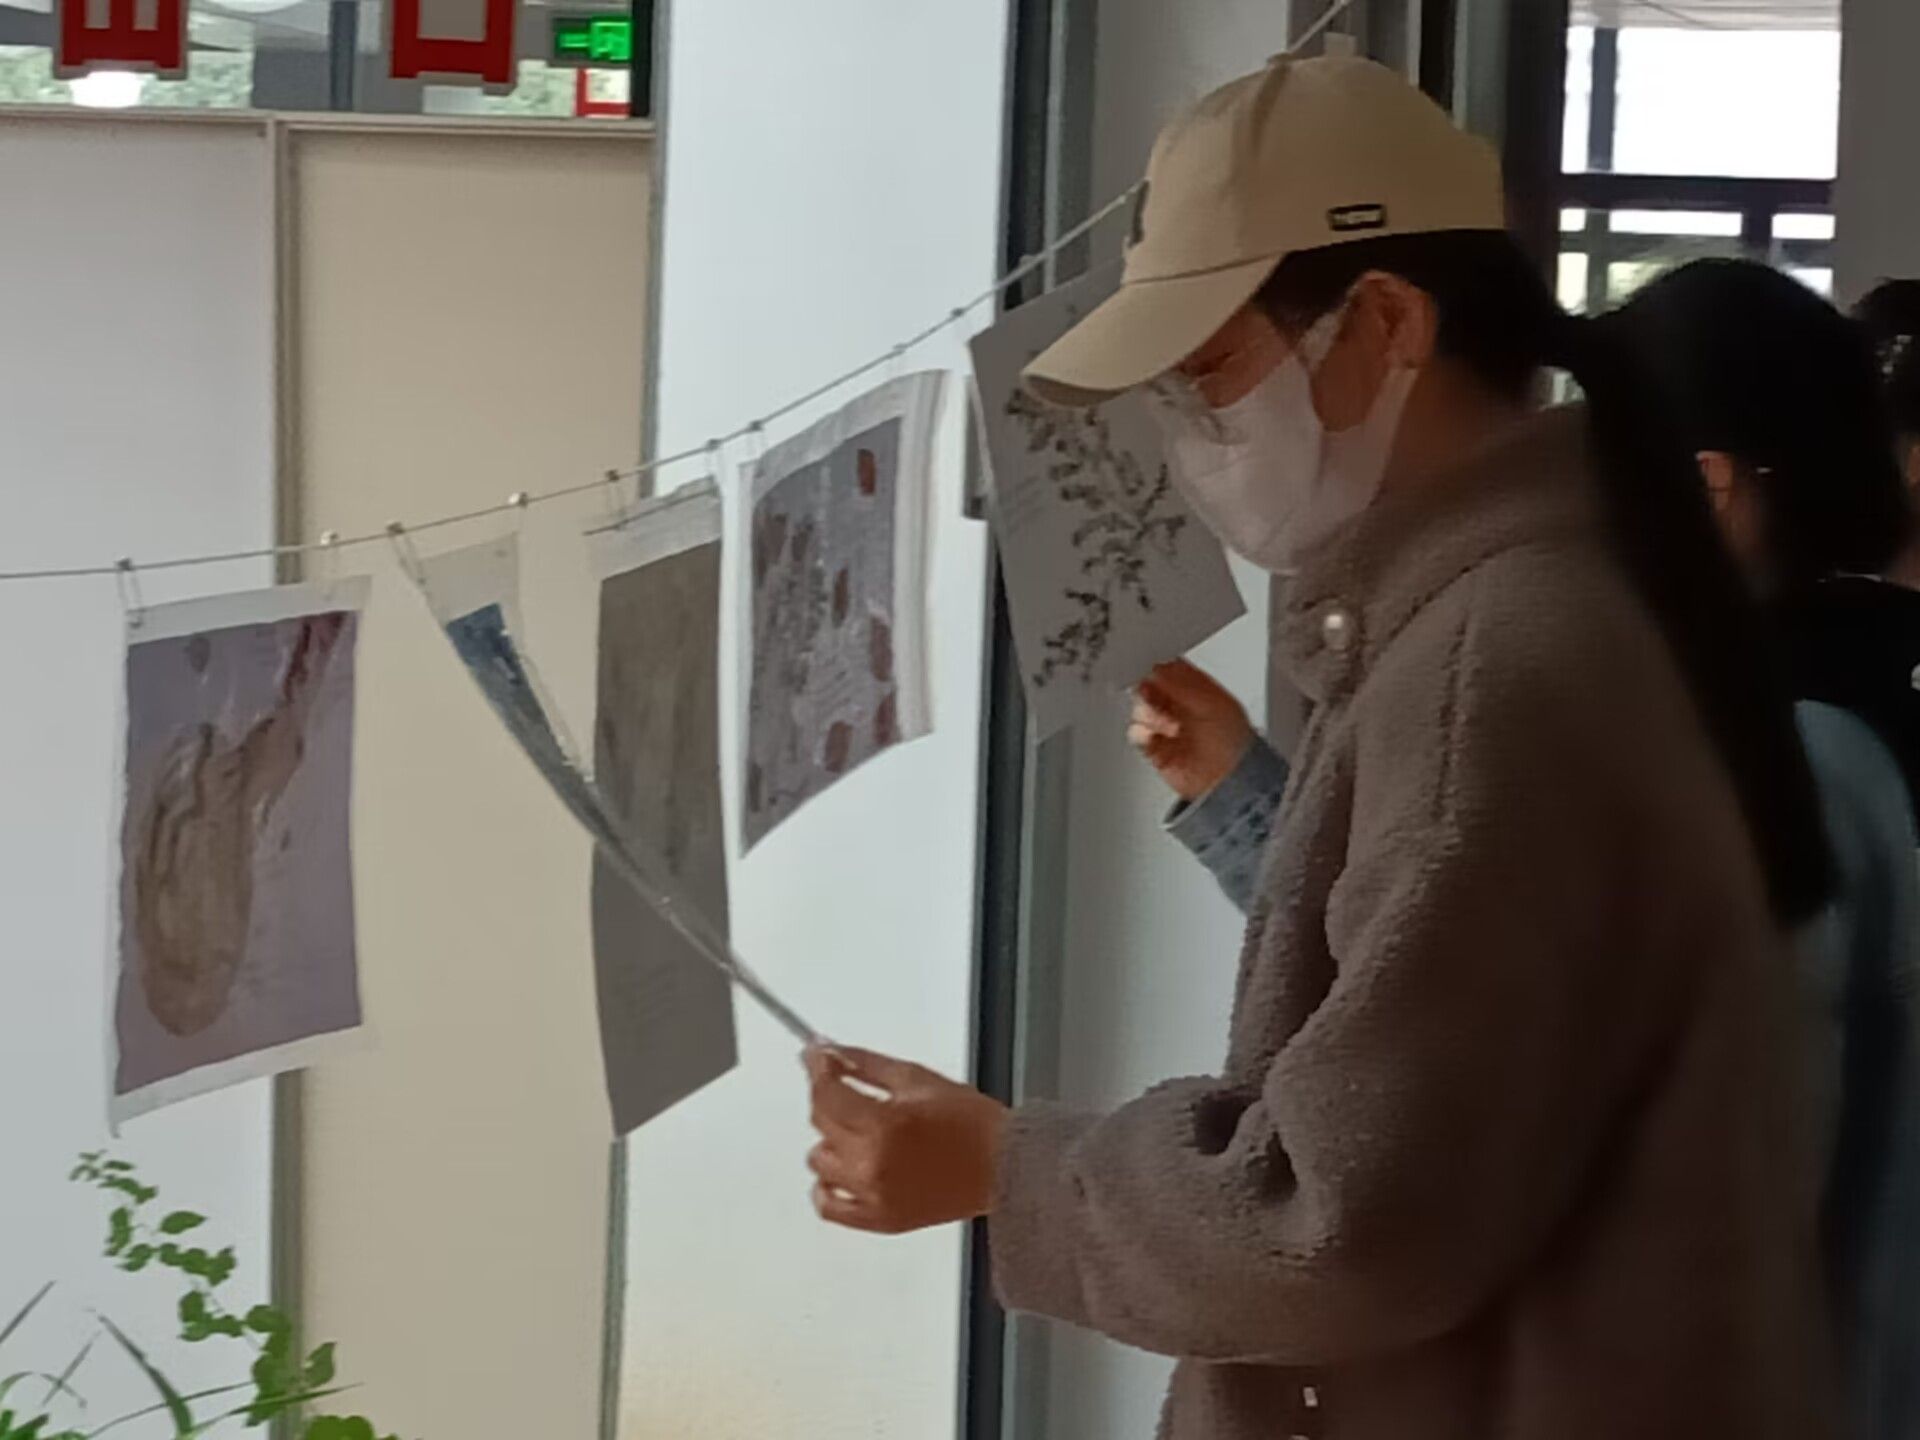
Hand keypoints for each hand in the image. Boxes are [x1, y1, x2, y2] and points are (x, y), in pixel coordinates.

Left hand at [805, 1045, 1007, 1234]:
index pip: (826, 1093)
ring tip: (860, 1131)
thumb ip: (864, 1064)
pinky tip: (843, 1169)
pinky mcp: (877, 1220)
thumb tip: (830, 1052)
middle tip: (846, 1086)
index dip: (817, 1068)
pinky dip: (827, 1186)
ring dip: (832, 1139)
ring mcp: (872, 1195)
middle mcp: (871, 1163)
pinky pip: (827, 1205)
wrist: (1004, 1166)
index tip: (815, 1056)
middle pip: (821, 1122)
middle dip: (829, 1098)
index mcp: (884, 1125)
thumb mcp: (915, 1078)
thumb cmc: (971, 1123)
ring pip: (819, 1160)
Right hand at [1129, 659, 1252, 801]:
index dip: (1157, 663)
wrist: (1227, 783)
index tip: (1147, 662)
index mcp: (1199, 689)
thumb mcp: (1210, 703)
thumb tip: (1157, 665)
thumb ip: (1181, 682)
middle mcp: (1181, 706)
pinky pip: (1136, 734)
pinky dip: (1141, 734)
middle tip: (1150, 691)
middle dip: (1147, 687)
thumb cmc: (1233, 744)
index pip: (1171, 666)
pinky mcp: (1155, 748)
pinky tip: (1154, 737)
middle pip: (1150, 685)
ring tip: (1162, 723)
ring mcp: (1167, 726)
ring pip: (1140, 708)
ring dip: (1147, 713)